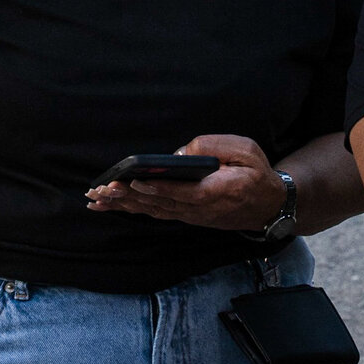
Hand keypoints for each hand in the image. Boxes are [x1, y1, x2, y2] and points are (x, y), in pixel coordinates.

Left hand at [87, 134, 284, 231]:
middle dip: (128, 197)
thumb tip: (180, 153)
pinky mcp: (186, 216)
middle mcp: (200, 209)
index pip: (182, 193)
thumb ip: (214, 147)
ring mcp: (191, 216)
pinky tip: (112, 205)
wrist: (267, 205)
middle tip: (101, 191)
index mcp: (217, 191)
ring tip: (96, 199)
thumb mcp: (245, 149)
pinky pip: (155, 213)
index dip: (158, 189)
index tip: (135, 183)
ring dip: (123, 206)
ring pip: (152, 211)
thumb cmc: (255, 173)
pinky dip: (132, 209)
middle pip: (159, 204)